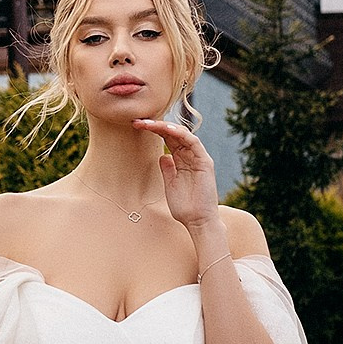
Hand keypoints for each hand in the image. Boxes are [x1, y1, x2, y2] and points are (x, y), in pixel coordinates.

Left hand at [133, 115, 220, 239]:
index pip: (168, 139)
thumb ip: (167, 169)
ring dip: (165, 126)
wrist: (197, 222)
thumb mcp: (170, 185)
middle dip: (155, 125)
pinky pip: (193, 142)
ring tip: (149, 123)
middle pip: (173, 134)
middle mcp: (191, 156)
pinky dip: (181, 134)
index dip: (153, 130)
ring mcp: (199, 158)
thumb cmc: (184, 207)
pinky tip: (167, 129)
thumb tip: (162, 155)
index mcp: (182, 160)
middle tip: (138, 121)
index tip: (137, 126)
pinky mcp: (205, 162)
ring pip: (182, 134)